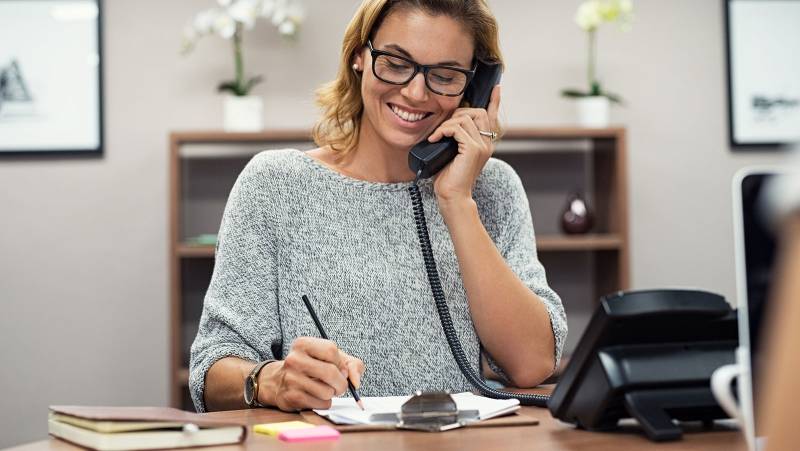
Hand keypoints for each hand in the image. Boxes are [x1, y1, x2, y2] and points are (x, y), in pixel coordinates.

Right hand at [260, 337, 364, 410]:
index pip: (331, 350)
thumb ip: (351, 364)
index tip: (339, 368)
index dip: (340, 362)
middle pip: (330, 372)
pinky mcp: (291, 397)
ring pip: (327, 391)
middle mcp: (294, 359)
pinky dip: (324, 403)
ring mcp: (291, 379)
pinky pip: (320, 403)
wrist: (278, 382)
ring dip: (332, 394)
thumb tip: (356, 381)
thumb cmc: (311, 367)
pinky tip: (316, 397)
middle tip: (340, 386)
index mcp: (303, 344)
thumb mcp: (330, 358)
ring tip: (325, 390)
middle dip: (341, 383)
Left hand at [426, 85, 500, 202]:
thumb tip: (448, 124)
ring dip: (447, 123)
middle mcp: (487, 143)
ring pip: (466, 118)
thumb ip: (457, 139)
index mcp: (485, 143)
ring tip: (437, 136)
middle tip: (444, 127)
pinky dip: (443, 130)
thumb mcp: (454, 153)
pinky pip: (456, 128)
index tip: (496, 88)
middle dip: (459, 113)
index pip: (492, 117)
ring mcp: (481, 146)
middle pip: (478, 111)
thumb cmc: (450, 177)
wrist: (453, 196)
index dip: (495, 101)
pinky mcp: (472, 149)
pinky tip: (435, 139)